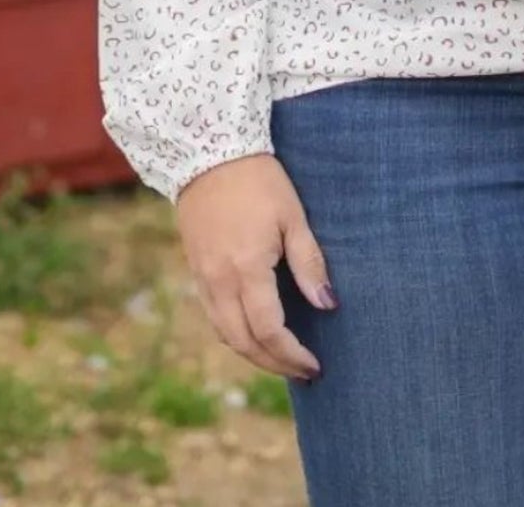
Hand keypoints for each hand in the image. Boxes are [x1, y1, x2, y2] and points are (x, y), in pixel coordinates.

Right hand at [174, 153, 334, 379]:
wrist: (207, 152)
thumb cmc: (258, 180)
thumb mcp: (292, 216)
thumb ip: (308, 263)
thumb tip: (327, 305)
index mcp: (246, 269)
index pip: (269, 331)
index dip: (293, 354)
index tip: (316, 365)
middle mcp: (219, 282)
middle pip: (244, 343)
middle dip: (274, 364)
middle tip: (302, 371)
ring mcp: (203, 278)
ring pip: (226, 334)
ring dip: (253, 354)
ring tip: (282, 359)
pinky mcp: (196, 270)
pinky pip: (214, 317)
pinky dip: (235, 334)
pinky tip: (254, 333)